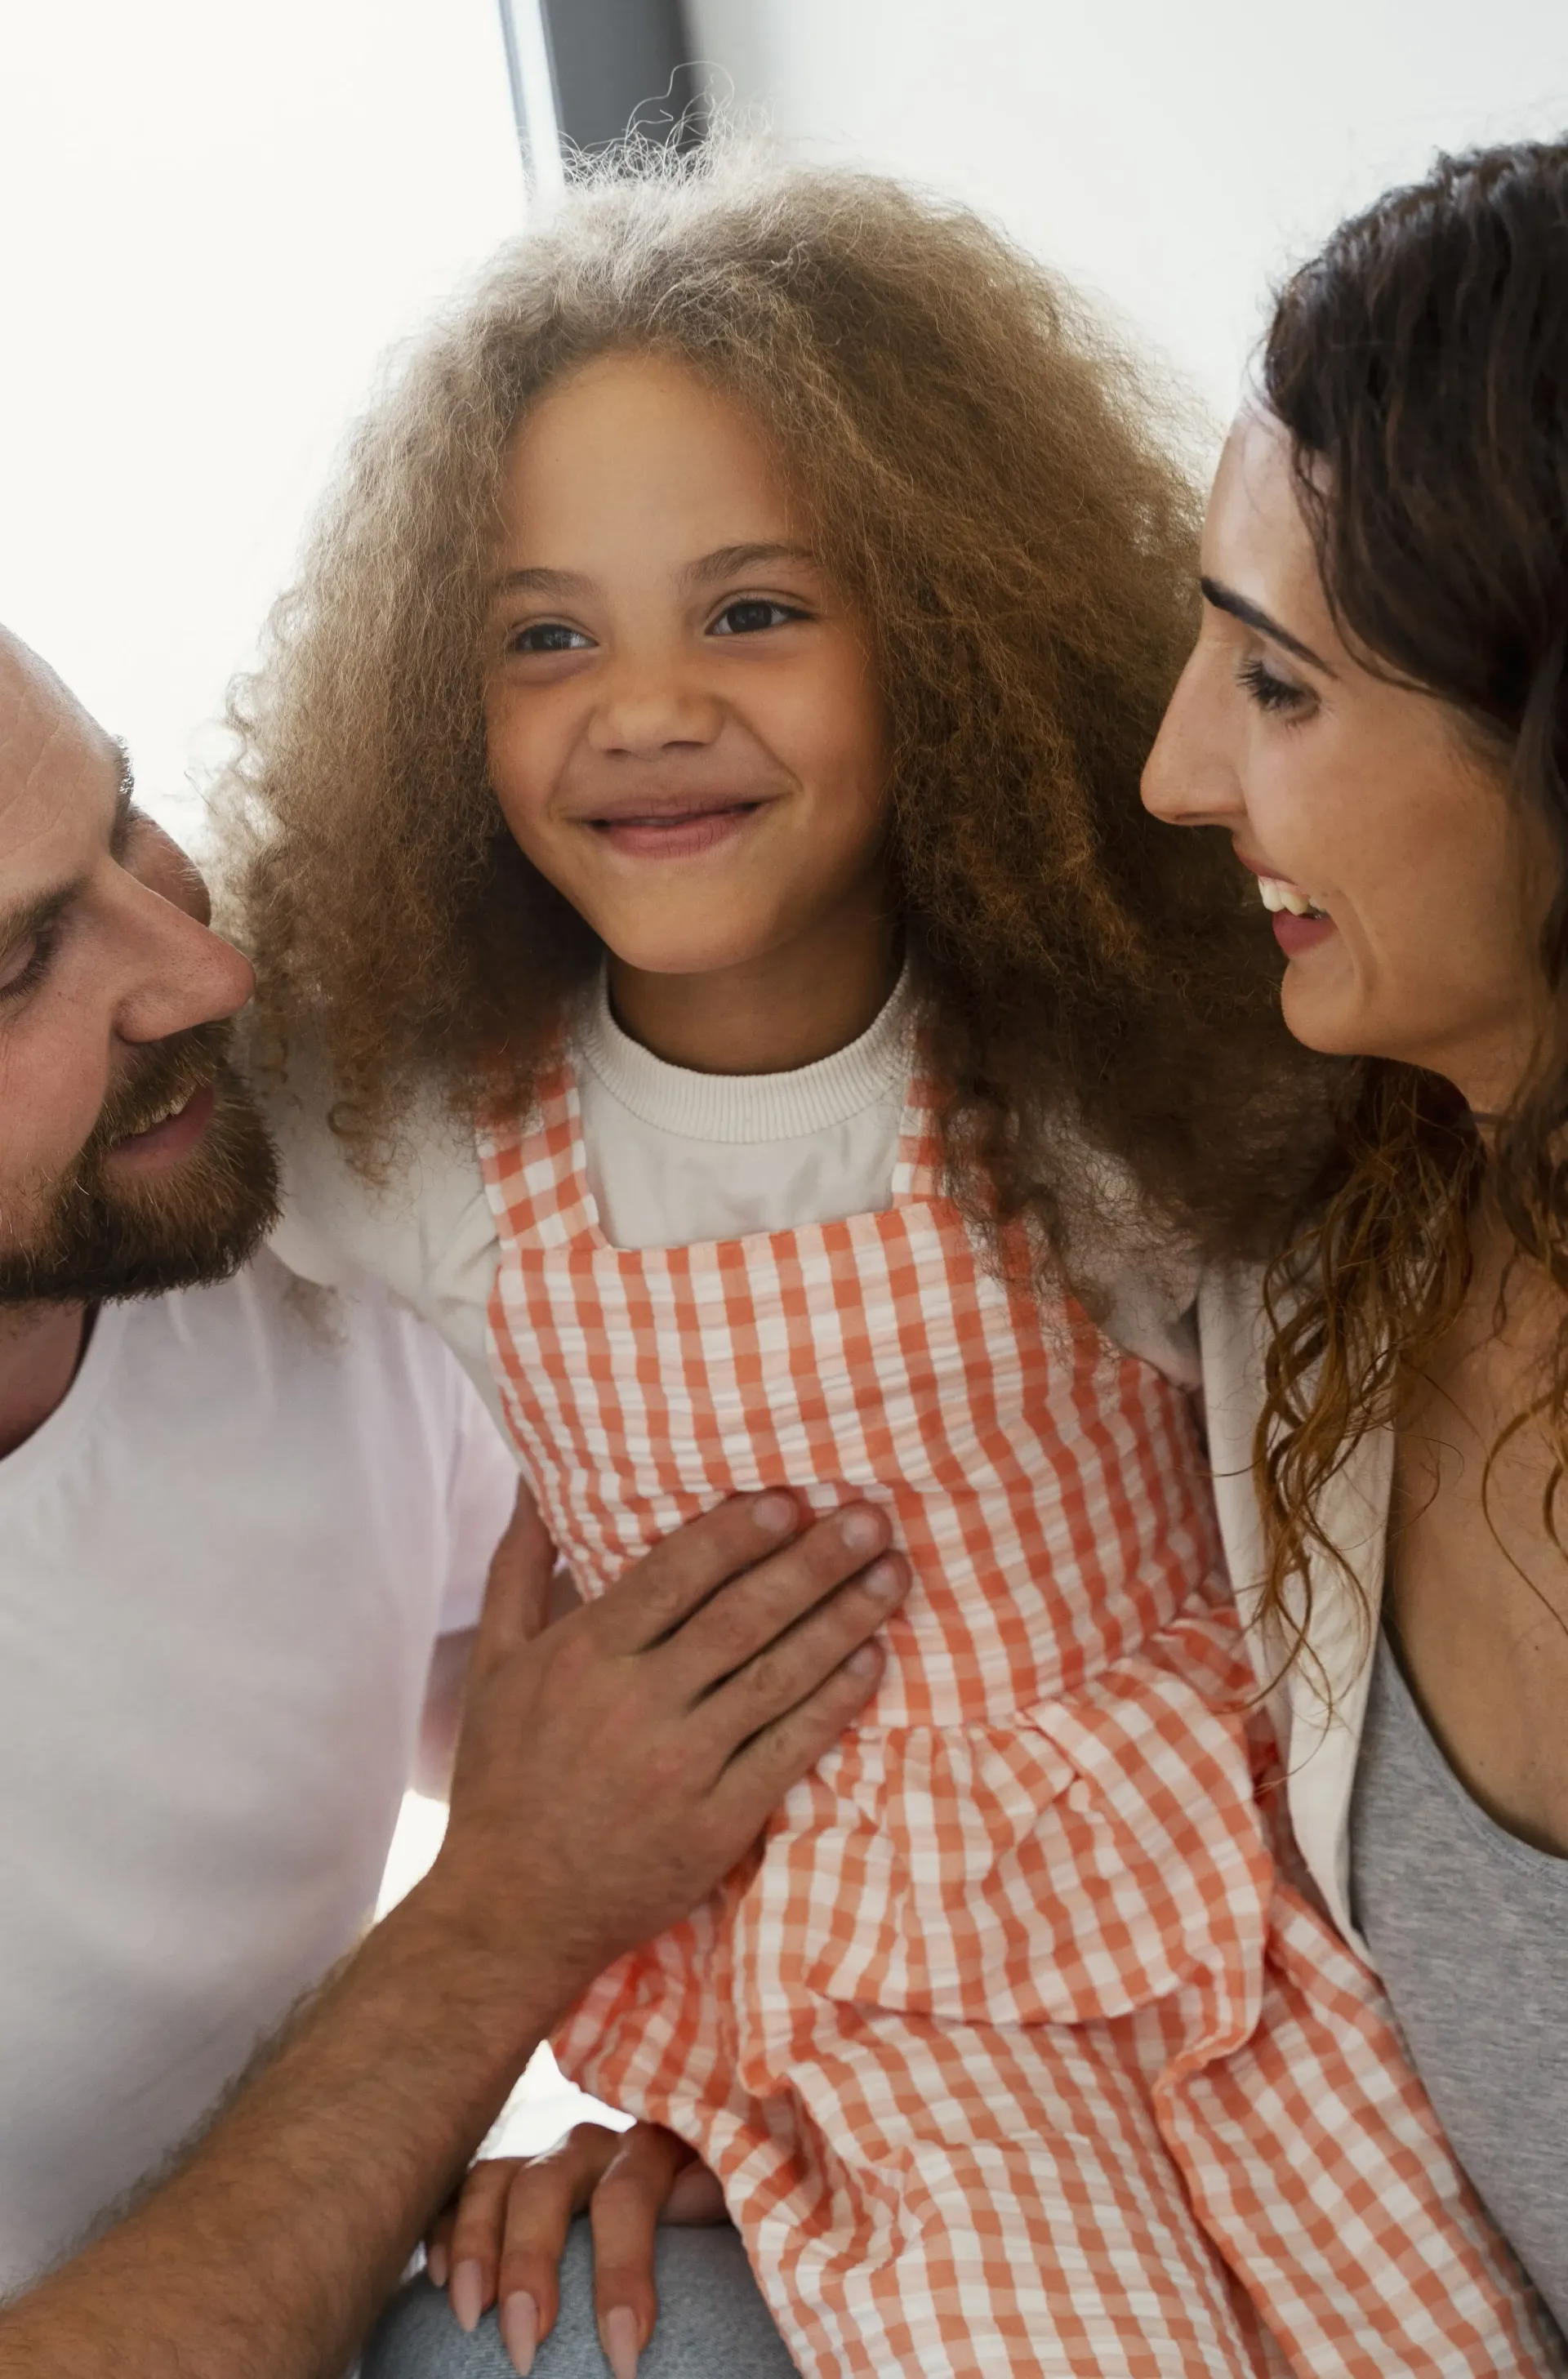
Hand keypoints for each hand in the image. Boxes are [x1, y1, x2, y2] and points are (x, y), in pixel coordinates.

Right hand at [421, 1482, 907, 2000]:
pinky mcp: (717, 1826)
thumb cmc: (503, 1777)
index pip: (674, 1577)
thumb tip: (535, 1478)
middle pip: (740, 1618)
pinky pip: (789, 1751)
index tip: (791, 1500)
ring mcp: (681, 1768)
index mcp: (585, 1657)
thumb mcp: (493, 1663)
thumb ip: (520, 1564)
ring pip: (777, 1677)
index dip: (737, 1535)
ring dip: (843, 1621)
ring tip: (892, 1574)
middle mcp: (636, 1706)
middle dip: (814, 1563)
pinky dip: (835, 1703)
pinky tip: (872, 1662)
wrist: (511, 1911)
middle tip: (871, 1519)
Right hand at [425, 2122, 717, 2374]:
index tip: (624, 2354)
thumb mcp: (727, 2203)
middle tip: (525, 2345)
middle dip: (530, 2264)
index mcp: (650, 2150)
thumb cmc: (706, 2208)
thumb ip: (718, 2200)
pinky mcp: (508, 2178)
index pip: (628, 2199)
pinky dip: (444, 2227)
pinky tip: (436, 2278)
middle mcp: (591, 2146)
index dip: (623, 2273)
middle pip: (545, 2185)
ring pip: (494, 2180)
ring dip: (474, 2245)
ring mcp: (543, 2156)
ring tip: (470, 2316)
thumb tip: (709, 2207)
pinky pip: (463, 2188)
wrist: (686, 2179)